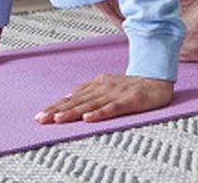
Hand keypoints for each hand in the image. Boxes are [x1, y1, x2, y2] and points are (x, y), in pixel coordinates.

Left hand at [34, 74, 173, 123]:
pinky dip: (99, 113)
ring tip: (58, 119)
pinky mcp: (128, 100)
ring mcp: (115, 94)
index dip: (56, 106)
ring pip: (90, 104)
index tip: (41, 115)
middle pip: (76, 101)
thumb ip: (88, 91)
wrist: (156, 79)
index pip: (72, 98)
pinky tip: (88, 118)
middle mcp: (102, 88)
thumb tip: (68, 97)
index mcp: (96, 85)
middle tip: (41, 118)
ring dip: (73, 112)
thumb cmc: (130, 86)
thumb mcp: (106, 84)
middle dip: (58, 110)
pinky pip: (112, 108)